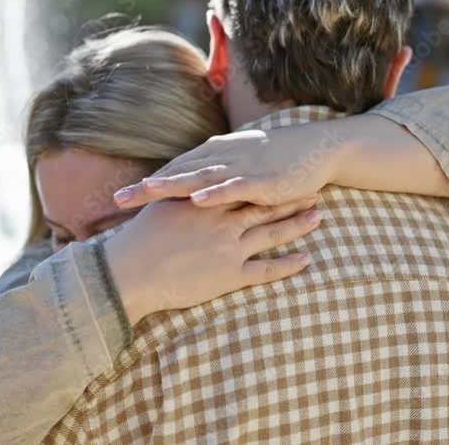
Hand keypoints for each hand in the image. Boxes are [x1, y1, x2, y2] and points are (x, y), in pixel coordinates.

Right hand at [104, 197, 321, 324]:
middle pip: (263, 205)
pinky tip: (305, 260)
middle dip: (289, 198)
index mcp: (206, 202)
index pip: (242, 187)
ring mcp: (229, 247)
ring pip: (271, 233)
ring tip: (318, 217)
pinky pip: (265, 270)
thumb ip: (178, 195)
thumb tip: (185, 187)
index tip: (283, 174)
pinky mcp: (229, 275)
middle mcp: (222, 221)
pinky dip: (287, 265)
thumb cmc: (139, 239)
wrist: (131, 271)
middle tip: (312, 190)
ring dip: (296, 225)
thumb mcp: (160, 207)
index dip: (264, 181)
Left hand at [112, 125, 340, 208]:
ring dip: (173, 185)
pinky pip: (234, 187)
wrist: (315, 148)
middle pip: (177, 173)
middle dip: (148, 188)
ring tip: (147, 192)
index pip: (174, 170)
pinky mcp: (261, 180)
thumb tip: (187, 188)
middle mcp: (222, 158)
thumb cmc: (274, 159)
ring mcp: (241, 168)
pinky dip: (216, 192)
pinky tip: (197, 199)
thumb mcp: (238, 164)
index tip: (120, 200)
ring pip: (200, 177)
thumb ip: (213, 172)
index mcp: (214, 156)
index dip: (147, 184)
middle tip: (118, 201)